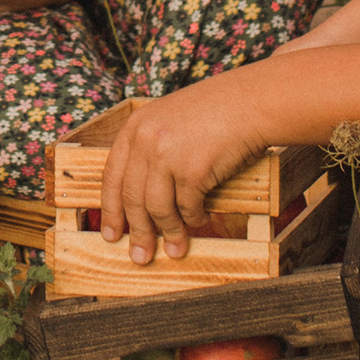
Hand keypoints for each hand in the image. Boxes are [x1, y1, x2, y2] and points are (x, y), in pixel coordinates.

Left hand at [99, 74, 261, 261]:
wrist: (250, 102)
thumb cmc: (215, 111)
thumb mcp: (169, 119)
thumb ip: (151, 148)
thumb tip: (144, 196)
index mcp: (135, 127)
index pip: (111, 176)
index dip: (109, 210)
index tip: (111, 234)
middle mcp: (145, 141)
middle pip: (132, 198)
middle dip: (136, 232)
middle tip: (139, 256)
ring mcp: (167, 156)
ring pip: (158, 208)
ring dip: (168, 232)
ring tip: (175, 249)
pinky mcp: (192, 171)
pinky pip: (188, 207)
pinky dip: (194, 218)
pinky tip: (201, 219)